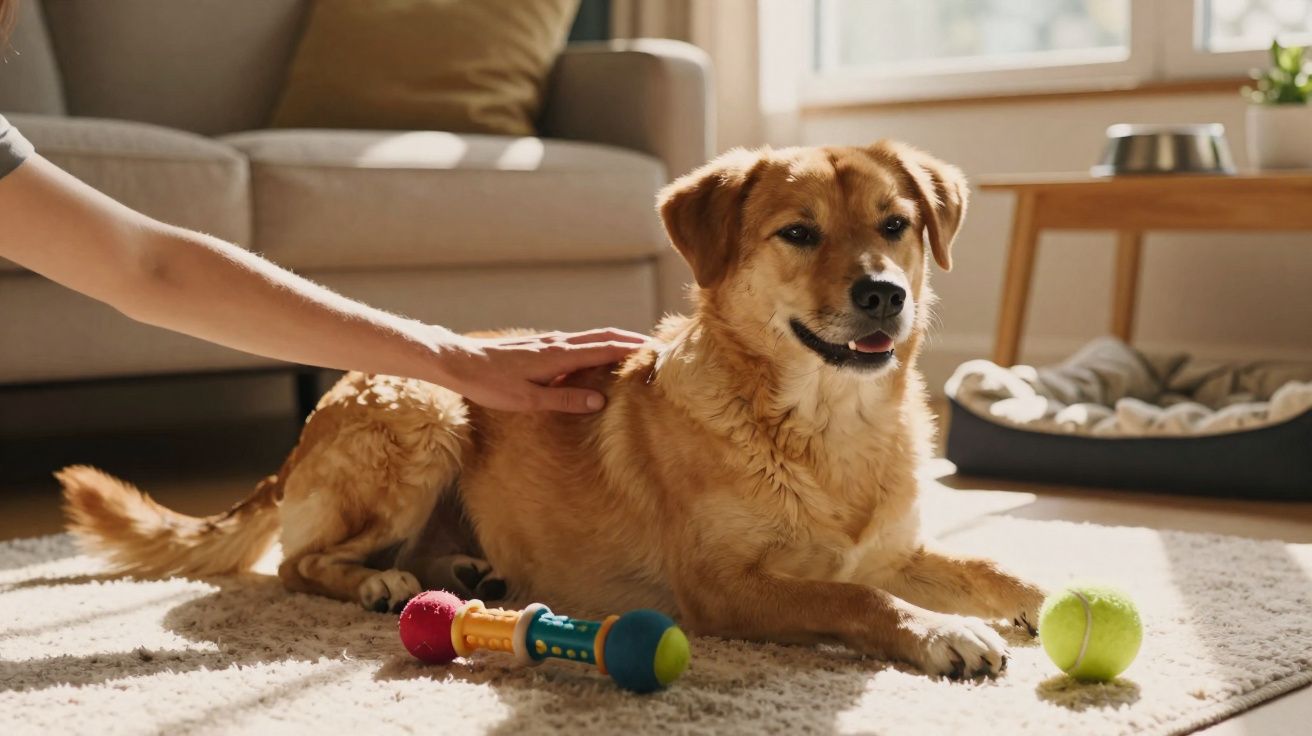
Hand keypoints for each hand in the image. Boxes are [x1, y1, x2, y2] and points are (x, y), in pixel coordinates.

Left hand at [430, 328, 650, 412]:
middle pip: (604, 336)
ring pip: (590, 337)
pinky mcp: (540, 346)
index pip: (606, 347)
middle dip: (631, 340)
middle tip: (656, 348)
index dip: (633, 348)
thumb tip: (600, 400)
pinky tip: (596, 358)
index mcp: (560, 354)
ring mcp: (549, 342)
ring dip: (614, 341)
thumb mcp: (529, 400)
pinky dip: (596, 346)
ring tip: (634, 351)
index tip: (657, 352)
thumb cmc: (491, 385)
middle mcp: (558, 343)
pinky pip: (577, 343)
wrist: (459, 362)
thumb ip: (565, 399)